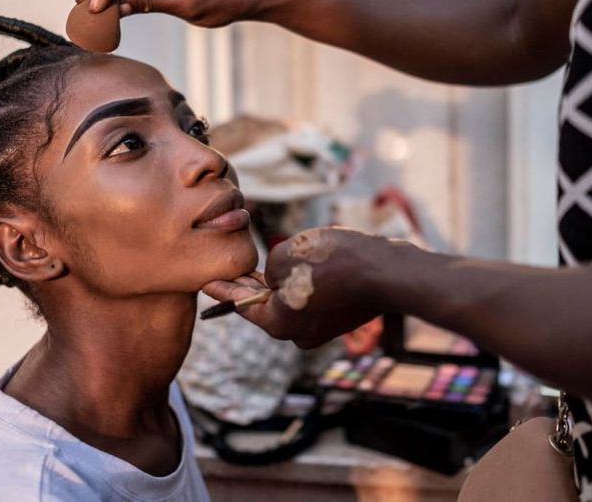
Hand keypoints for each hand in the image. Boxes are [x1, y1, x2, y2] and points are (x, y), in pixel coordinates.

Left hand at [202, 227, 406, 348]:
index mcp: (276, 324)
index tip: (207, 285)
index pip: (241, 304)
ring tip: (282, 260)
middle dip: (255, 286)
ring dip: (286, 282)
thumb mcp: (284, 257)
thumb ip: (271, 269)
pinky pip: (314, 299)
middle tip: (238, 270)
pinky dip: (309, 284)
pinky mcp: (341, 318)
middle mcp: (297, 334)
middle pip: (268, 305)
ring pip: (293, 301)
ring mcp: (322, 330)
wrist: (385, 272)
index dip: (223, 289)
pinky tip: (312, 265)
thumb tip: (281, 278)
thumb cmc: (331, 262)